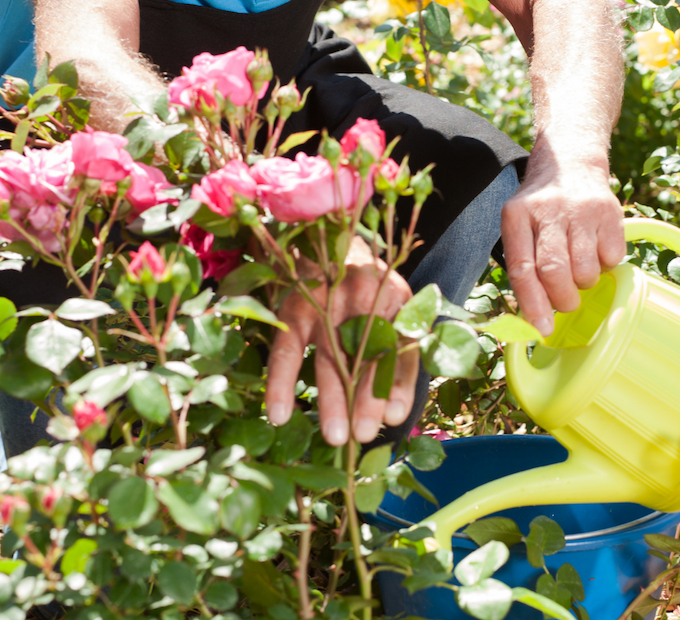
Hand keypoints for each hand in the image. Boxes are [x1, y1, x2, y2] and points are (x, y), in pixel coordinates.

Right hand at [264, 238, 419, 445]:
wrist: (327, 243)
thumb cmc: (366, 289)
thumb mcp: (391, 308)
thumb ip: (398, 349)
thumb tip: (395, 410)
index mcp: (394, 298)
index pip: (400, 347)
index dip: (398, 383)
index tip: (396, 416)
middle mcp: (363, 295)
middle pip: (367, 355)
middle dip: (366, 398)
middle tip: (364, 435)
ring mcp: (326, 301)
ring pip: (330, 357)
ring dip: (333, 399)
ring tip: (335, 437)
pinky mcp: (294, 308)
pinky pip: (286, 350)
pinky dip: (281, 383)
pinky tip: (279, 414)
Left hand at [501, 151, 624, 335]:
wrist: (571, 164)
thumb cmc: (541, 210)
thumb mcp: (520, 226)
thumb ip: (523, 265)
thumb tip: (534, 318)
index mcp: (516, 216)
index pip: (522, 268)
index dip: (532, 304)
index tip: (542, 329)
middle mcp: (547, 210)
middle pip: (554, 272)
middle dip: (563, 299)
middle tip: (566, 302)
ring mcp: (580, 210)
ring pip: (585, 270)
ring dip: (585, 283)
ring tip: (580, 268)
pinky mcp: (609, 211)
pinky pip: (612, 258)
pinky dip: (605, 265)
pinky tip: (596, 249)